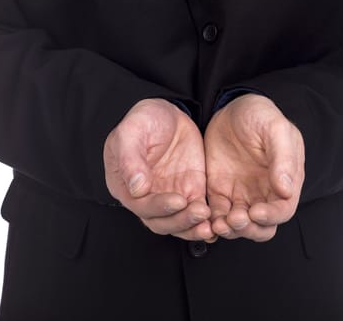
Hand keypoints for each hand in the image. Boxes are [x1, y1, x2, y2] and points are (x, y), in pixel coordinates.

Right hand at [103, 99, 214, 240]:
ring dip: (193, 227)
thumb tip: (137, 188)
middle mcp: (147, 196)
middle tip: (199, 213)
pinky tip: (216, 223)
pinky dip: (205, 221)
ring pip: (179, 222)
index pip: (141, 206)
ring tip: (209, 223)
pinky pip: (196, 212)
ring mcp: (169, 195)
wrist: (170, 114)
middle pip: (161, 221)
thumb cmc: (144, 120)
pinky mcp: (190, 192)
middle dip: (180, 221)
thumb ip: (130, 159)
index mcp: (126, 185)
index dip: (159, 207)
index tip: (177, 200)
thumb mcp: (132, 131)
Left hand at [204, 94, 304, 241]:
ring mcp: (240, 194)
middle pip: (261, 226)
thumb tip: (286, 190)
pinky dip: (211, 222)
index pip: (282, 210)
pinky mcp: (219, 192)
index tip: (255, 212)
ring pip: (238, 225)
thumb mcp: (275, 129)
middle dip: (248, 229)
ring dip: (229, 229)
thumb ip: (283, 158)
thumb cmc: (259, 115)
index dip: (271, 216)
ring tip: (218, 223)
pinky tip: (205, 220)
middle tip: (234, 219)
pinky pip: (216, 214)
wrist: (231, 108)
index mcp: (284, 181)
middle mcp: (263, 193)